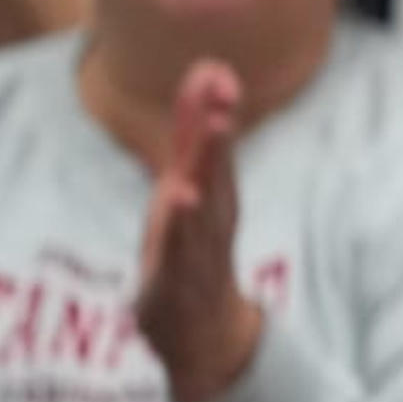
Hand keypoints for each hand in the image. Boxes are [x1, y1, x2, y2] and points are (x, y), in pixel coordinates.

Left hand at [134, 60, 264, 401]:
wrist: (205, 332)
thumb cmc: (193, 249)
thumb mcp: (189, 184)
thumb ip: (193, 131)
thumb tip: (207, 71)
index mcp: (212, 191)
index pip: (213, 147)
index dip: (212, 110)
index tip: (214, 70)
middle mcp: (212, 215)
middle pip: (216, 171)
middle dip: (217, 134)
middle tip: (222, 94)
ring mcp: (199, 247)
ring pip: (204, 207)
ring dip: (209, 172)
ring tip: (210, 136)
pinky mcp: (180, 278)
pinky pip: (183, 249)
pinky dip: (184, 225)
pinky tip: (182, 199)